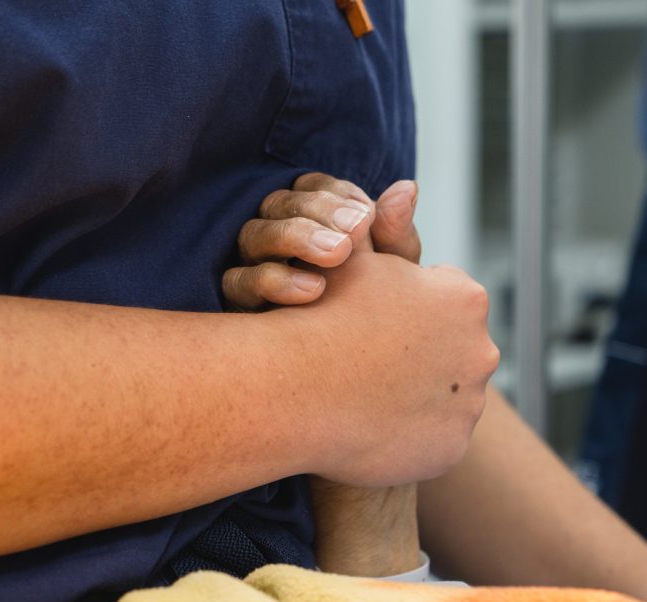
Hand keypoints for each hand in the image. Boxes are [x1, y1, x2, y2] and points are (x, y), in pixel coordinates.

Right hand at [223, 173, 420, 309]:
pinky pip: (239, 282)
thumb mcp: (393, 271)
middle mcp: (276, 238)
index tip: (367, 214)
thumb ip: (395, 232)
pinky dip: (274, 281)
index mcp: (311, 220)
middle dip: (318, 211)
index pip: (311, 187)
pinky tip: (314, 290)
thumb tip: (407, 189)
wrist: (358, 369)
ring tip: (338, 254)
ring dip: (295, 238)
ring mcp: (253, 267)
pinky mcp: (241, 303)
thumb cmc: (377, 311)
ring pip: (254, 236)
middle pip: (278, 204)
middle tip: (356, 230)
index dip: (336, 194)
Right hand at [223, 175, 434, 573]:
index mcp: (466, 298)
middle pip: (452, 346)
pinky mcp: (454, 447)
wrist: (298, 397)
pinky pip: (439, 435)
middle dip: (420, 350)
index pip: (445, 299)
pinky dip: (418, 432)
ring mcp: (470, 402)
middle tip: (371, 360)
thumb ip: (386, 230)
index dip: (403, 306)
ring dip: (423, 392)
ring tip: (372, 394)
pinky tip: (380, 425)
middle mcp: (482, 349)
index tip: (372, 317)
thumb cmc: (321, 315)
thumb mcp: (354, 264)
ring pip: (449, 393)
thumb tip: (407, 188)